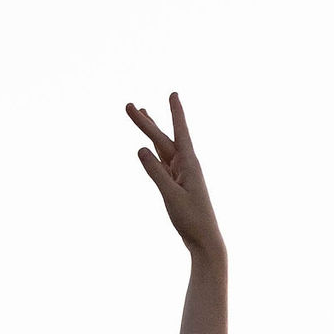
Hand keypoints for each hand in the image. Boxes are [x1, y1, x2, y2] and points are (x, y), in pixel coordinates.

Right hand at [127, 91, 224, 265]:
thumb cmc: (191, 219)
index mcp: (189, 164)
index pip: (179, 132)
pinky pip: (162, 162)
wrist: (204, 240)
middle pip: (162, 138)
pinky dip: (153, 151)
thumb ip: (155, 172)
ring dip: (151, 132)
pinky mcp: (176, 183)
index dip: (176, 112)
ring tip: (142, 113)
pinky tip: (148, 146)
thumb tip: (140, 149)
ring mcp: (181, 173)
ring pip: (162, 147)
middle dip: (146, 122)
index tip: (173, 93)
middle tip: (129, 105)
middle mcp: (186, 165)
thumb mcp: (171, 195)